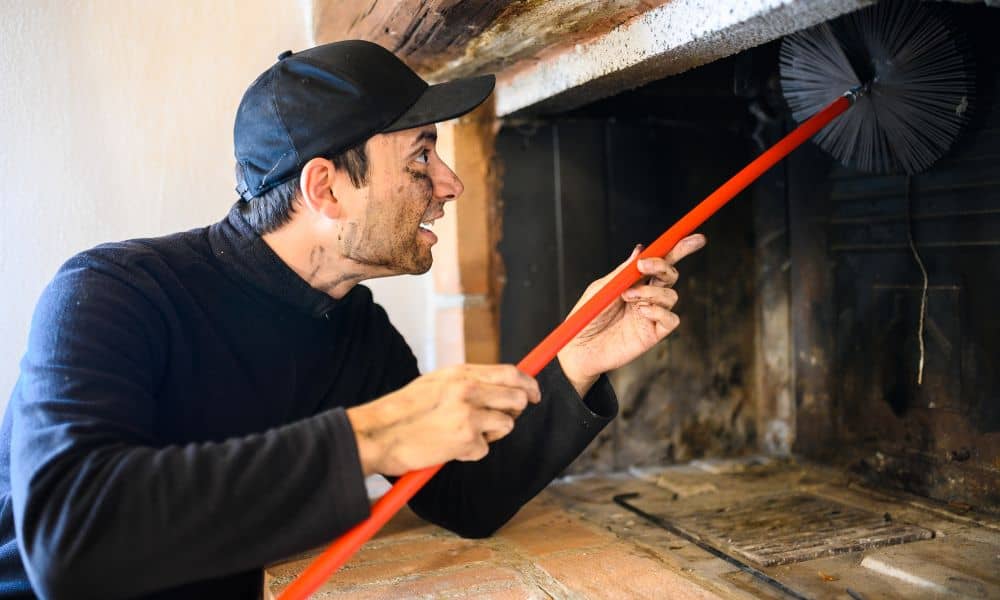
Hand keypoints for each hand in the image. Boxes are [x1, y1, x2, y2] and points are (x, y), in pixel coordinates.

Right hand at [346, 364, 540, 475]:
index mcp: (461, 373)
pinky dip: (471, 453)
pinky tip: (450, 448)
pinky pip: (486, 449)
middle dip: (515, 411)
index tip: (534, 393)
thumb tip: (499, 385)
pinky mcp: (466, 440)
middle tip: (499, 420)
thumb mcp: (436, 383)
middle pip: (518, 398)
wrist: (379, 433)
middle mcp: (468, 390)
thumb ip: (467, 382)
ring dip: (491, 434)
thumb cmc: (405, 411)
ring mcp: (469, 414)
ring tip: (464, 434)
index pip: (510, 372)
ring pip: (507, 425)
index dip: (528, 383)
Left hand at [557, 234, 705, 395]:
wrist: (579, 347)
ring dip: (651, 292)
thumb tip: (641, 250)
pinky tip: (641, 312)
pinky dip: (659, 311)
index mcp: (635, 281)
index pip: (661, 261)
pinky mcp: (654, 334)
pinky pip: (671, 319)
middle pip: (671, 275)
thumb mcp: (602, 288)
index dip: (679, 248)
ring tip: (628, 297)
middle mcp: (647, 296)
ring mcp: (652, 314)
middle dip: (664, 266)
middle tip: (643, 267)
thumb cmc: (587, 316)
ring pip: (671, 295)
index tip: (694, 238)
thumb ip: (623, 272)